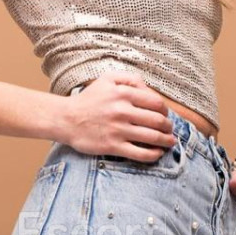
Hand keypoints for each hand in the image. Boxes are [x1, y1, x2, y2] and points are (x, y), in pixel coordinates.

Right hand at [62, 74, 176, 160]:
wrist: (66, 119)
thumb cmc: (88, 99)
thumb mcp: (107, 80)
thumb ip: (130, 79)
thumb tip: (149, 89)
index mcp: (123, 93)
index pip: (156, 103)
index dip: (165, 110)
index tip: (165, 115)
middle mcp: (122, 111)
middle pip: (157, 121)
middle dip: (168, 126)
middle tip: (169, 129)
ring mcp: (118, 130)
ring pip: (152, 137)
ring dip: (166, 140)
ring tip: (170, 142)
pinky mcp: (113, 146)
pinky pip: (140, 153)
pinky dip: (154, 155)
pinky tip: (158, 153)